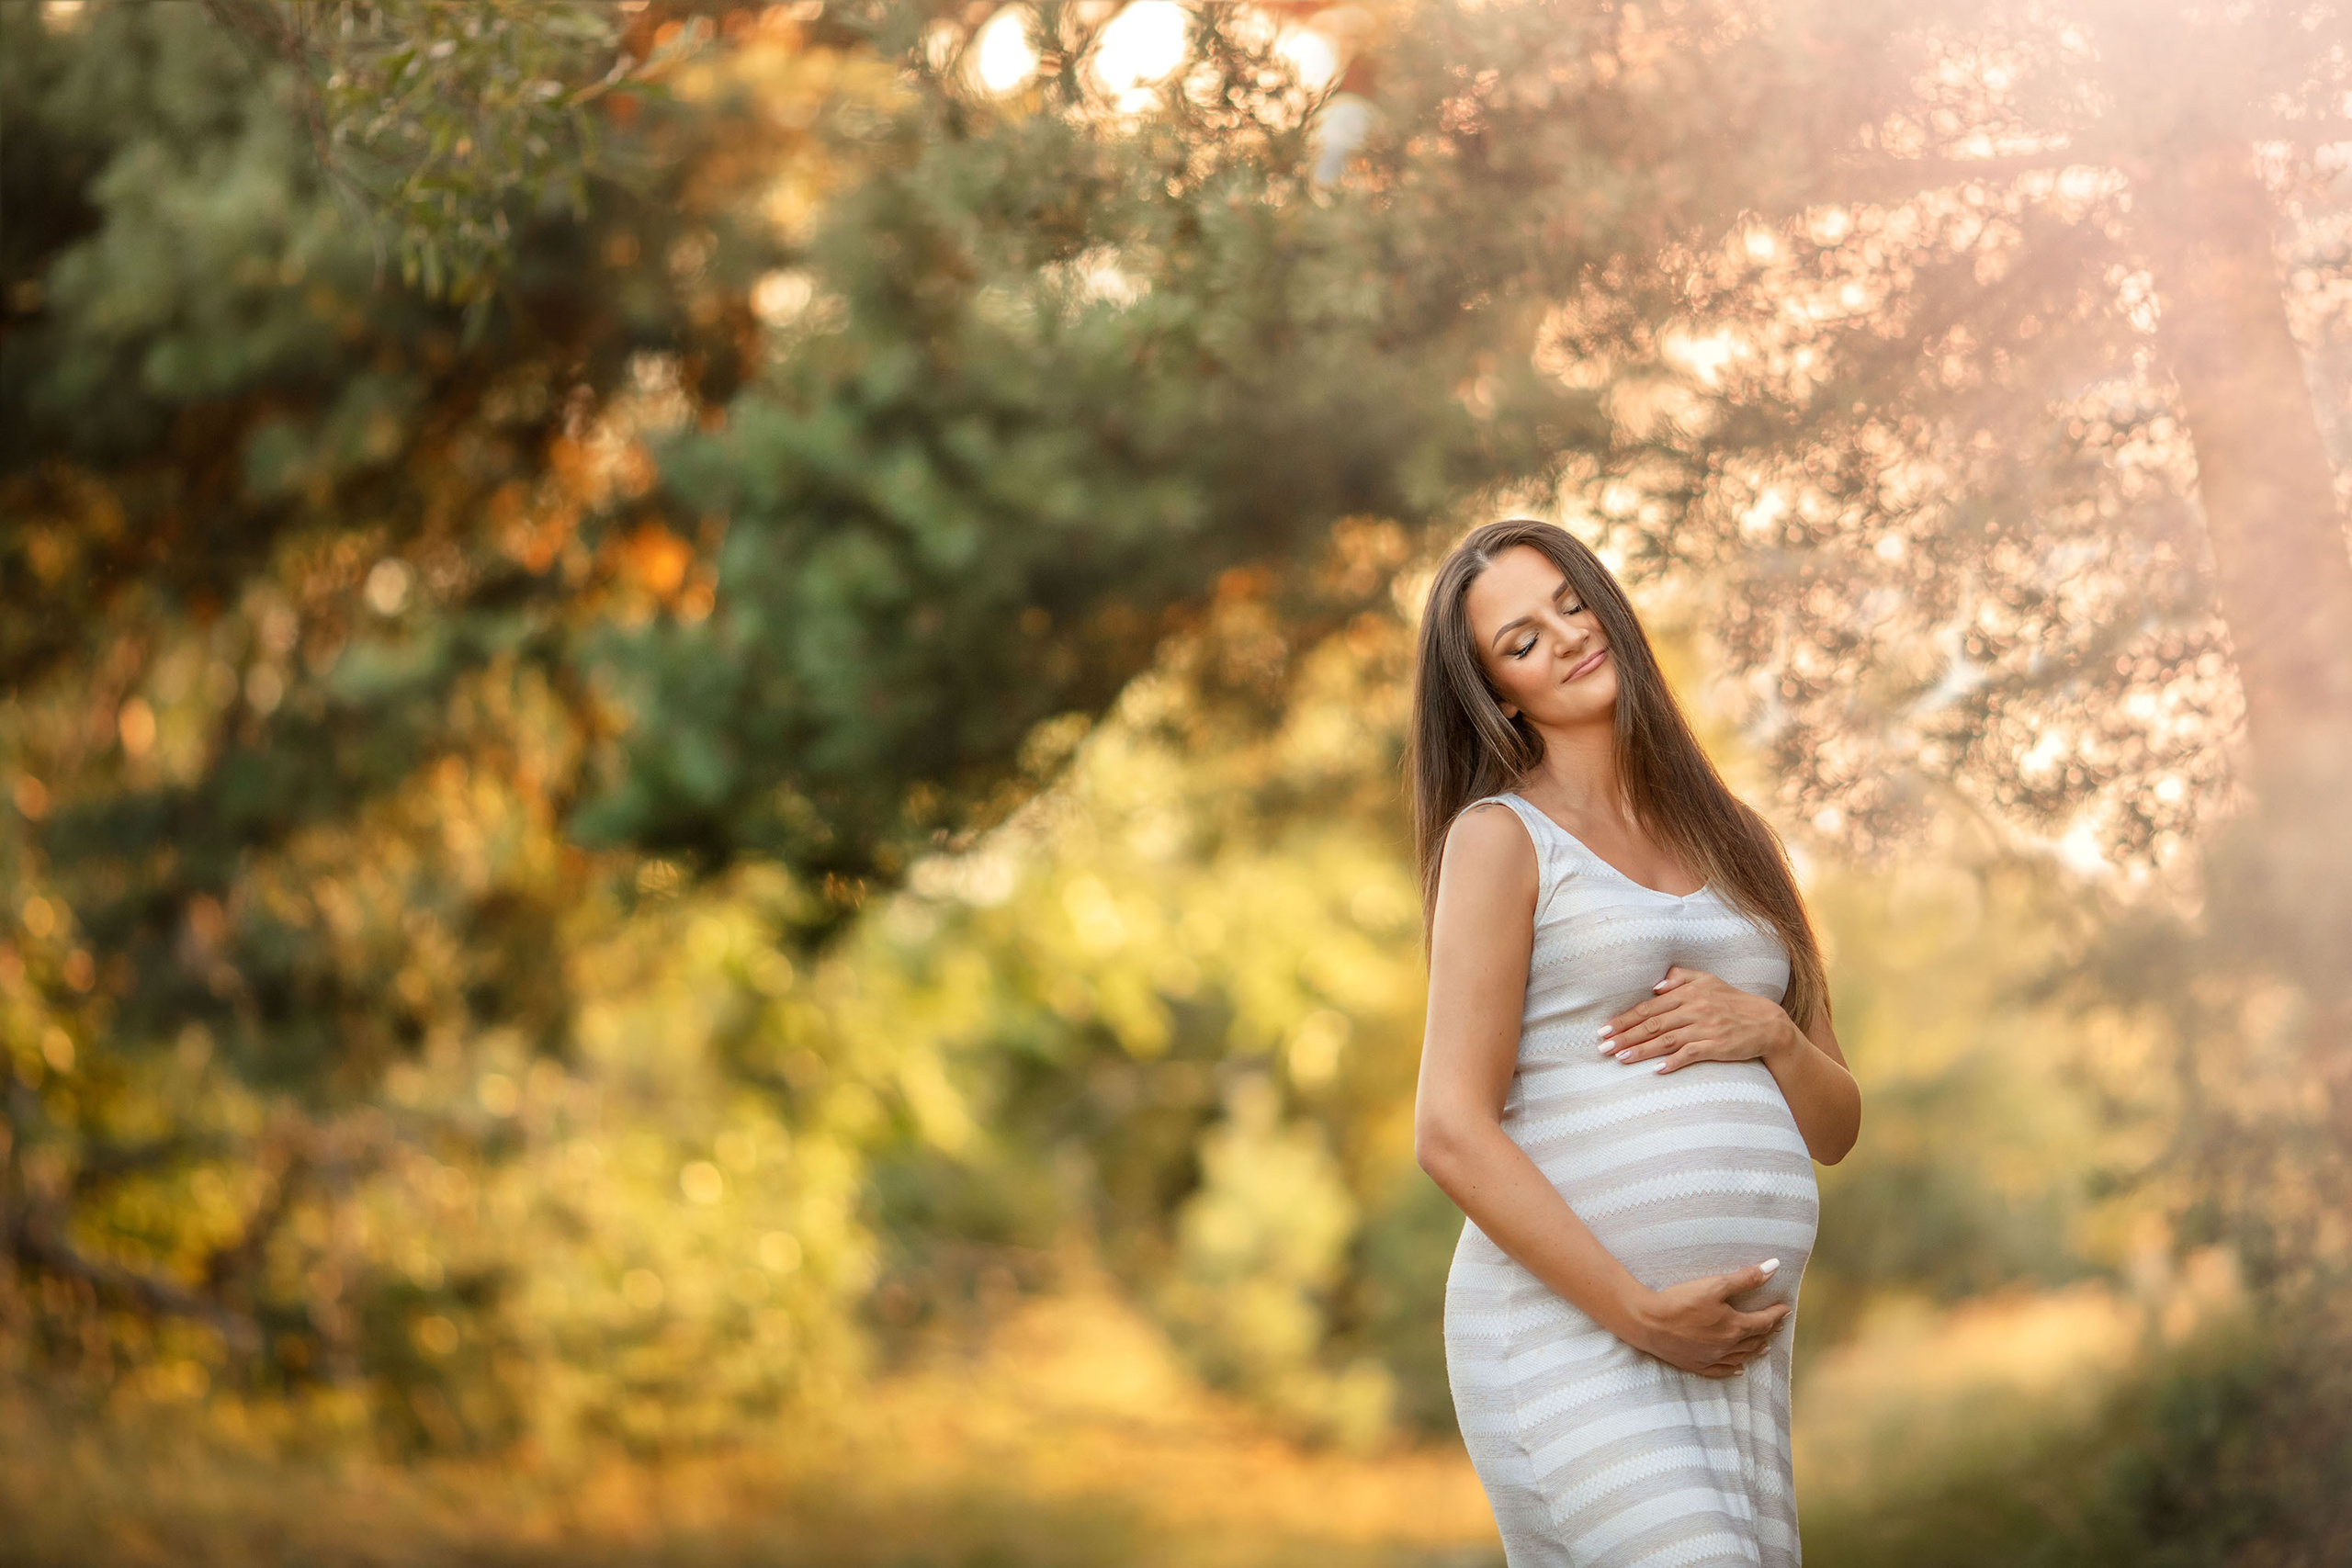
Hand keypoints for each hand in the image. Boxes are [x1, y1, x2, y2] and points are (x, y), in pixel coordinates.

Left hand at [1598, 965, 1797, 1074]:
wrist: (1766, 1022)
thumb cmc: (1732, 1001)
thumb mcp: (1707, 980)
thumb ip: (1680, 978)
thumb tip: (1654, 985)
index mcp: (1688, 992)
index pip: (1649, 1006)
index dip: (1625, 1018)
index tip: (1604, 1028)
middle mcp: (1694, 1008)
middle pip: (1652, 1024)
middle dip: (1625, 1035)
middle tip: (1603, 1046)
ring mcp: (1705, 1027)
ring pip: (1666, 1040)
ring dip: (1640, 1050)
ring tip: (1620, 1058)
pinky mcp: (1716, 1046)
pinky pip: (1690, 1054)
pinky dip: (1672, 1062)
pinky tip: (1656, 1070)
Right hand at [1626, 1260, 1789, 1376]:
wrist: (1648, 1322)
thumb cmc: (1681, 1301)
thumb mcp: (1715, 1284)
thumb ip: (1746, 1278)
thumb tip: (1774, 1267)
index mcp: (1735, 1326)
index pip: (1763, 1321)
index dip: (1776, 1314)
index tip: (1786, 1308)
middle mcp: (1728, 1346)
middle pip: (1755, 1339)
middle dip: (1768, 1330)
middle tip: (1777, 1323)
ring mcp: (1712, 1358)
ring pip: (1742, 1356)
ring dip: (1756, 1349)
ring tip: (1765, 1345)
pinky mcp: (1696, 1365)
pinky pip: (1721, 1370)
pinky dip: (1733, 1369)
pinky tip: (1738, 1369)